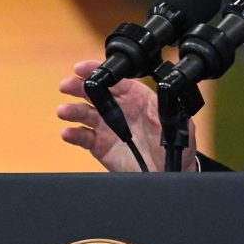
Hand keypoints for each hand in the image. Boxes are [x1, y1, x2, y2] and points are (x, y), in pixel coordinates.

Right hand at [57, 59, 197, 171]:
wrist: (169, 174)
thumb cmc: (174, 146)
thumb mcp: (179, 124)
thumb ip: (170, 108)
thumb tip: (167, 94)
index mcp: (136, 97)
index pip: (115, 80)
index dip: (97, 71)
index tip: (82, 68)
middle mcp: (119, 109)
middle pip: (95, 92)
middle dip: (78, 86)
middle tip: (66, 85)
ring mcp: (108, 127)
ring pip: (85, 114)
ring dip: (72, 110)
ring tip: (64, 112)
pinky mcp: (101, 146)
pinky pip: (84, 137)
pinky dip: (74, 134)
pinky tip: (68, 132)